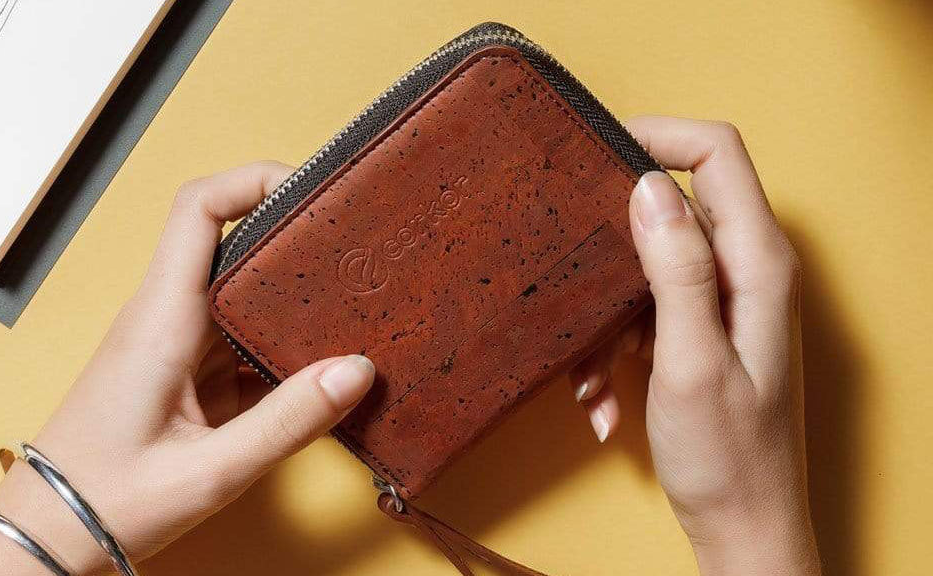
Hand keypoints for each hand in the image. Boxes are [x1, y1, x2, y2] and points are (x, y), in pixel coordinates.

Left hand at [0, 162, 375, 574]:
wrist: (46, 537)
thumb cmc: (108, 503)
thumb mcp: (211, 471)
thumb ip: (288, 421)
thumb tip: (356, 370)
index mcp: (161, 319)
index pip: (199, 209)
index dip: (254, 180)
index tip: (313, 189)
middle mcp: (164, 318)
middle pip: (230, 242)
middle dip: (292, 236)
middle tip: (354, 245)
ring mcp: (171, 345)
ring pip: (237, 292)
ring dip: (289, 294)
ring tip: (352, 300)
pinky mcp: (179, 374)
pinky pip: (236, 338)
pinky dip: (276, 343)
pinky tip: (316, 364)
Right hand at [569, 117, 820, 574]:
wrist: (742, 527)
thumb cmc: (727, 457)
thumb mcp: (691, 360)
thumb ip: (677, 269)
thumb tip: (649, 186)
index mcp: (757, 266)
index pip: (717, 154)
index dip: (658, 136)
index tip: (596, 150)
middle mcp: (746, 272)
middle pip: (676, 203)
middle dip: (613, 239)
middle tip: (573, 268)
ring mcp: (723, 301)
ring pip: (648, 264)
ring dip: (607, 316)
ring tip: (593, 377)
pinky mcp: (700, 329)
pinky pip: (644, 310)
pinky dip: (613, 348)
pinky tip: (603, 399)